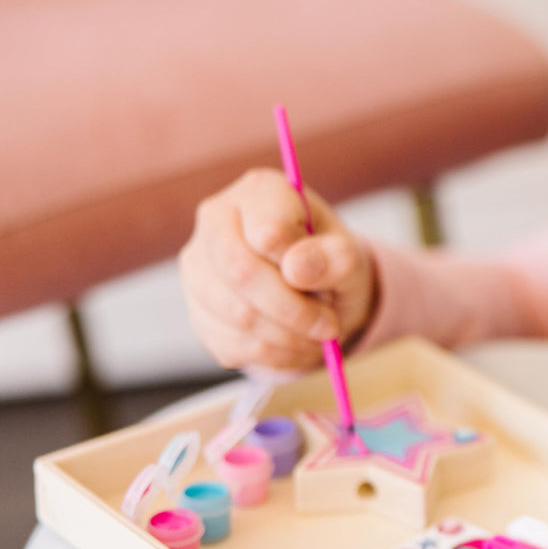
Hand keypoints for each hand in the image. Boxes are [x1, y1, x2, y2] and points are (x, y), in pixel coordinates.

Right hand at [179, 168, 376, 370]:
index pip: (267, 232)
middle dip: (293, 311)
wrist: (317, 292)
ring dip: (288, 338)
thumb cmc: (330, 263)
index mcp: (259, 192)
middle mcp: (216, 221)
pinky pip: (231, 344)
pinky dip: (273, 355)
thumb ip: (334, 257)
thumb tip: (296, 268)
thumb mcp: (348, 257)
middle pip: (241, 272)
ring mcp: (198, 267)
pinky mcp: (197, 312)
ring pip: (236, 314)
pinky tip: (295, 345)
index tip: (331, 291)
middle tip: (329, 329)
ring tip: (317, 337)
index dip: (301, 269)